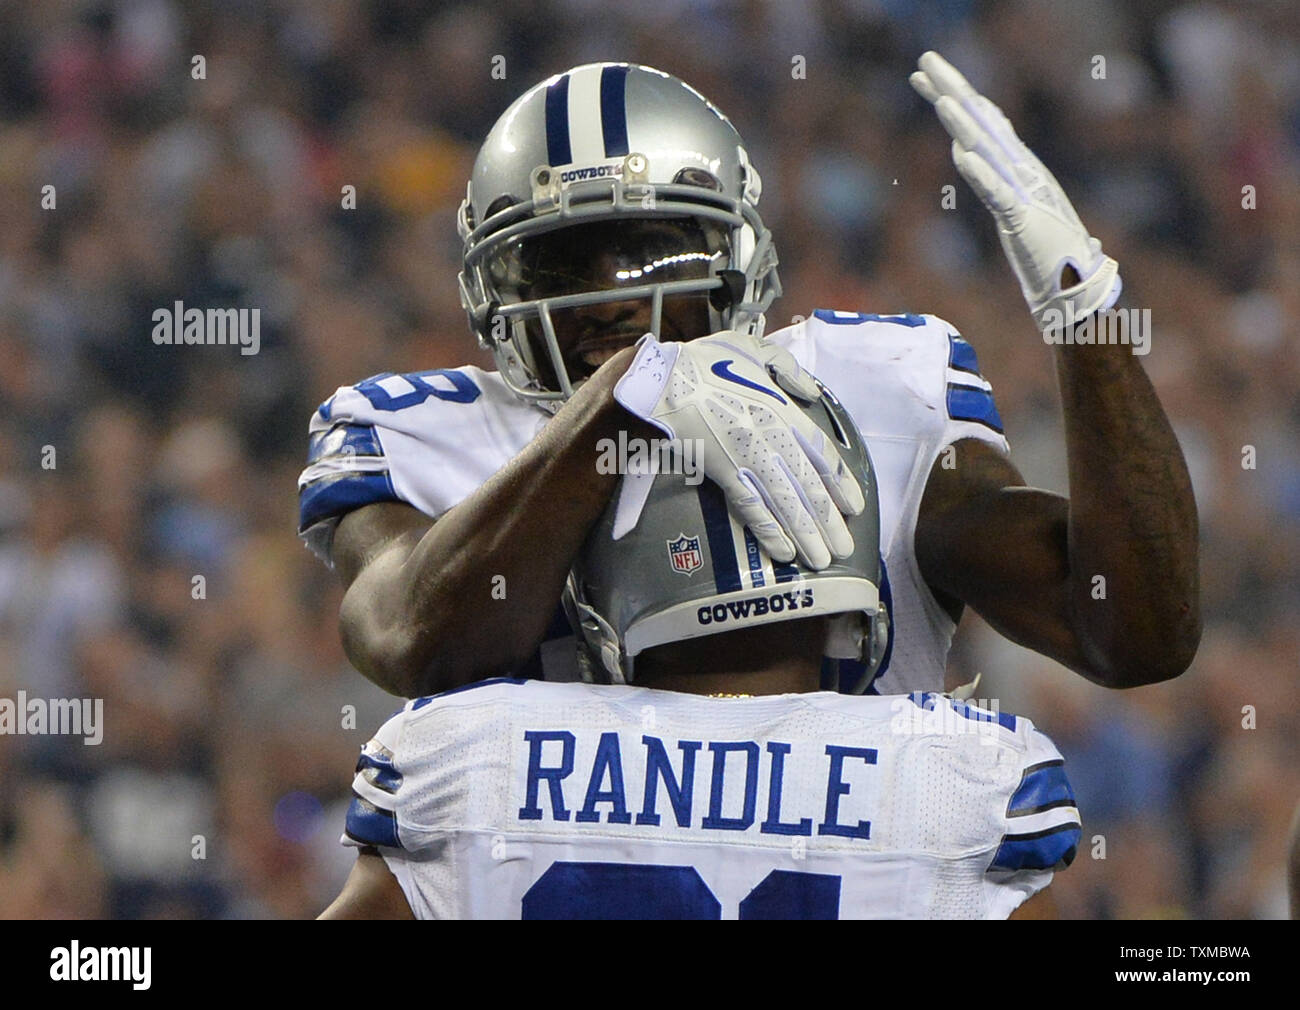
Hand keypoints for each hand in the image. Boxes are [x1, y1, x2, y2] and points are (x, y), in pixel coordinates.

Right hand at [613, 330, 864, 568]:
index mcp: (781, 409)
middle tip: (844, 549)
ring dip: (805, 534)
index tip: (853, 507)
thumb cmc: (704, 361)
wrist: (661, 380)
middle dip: (828, 521)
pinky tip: (783, 551)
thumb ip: (788, 369)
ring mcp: (746, 457)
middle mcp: (770, 437)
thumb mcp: (755, 350)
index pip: (821, 453)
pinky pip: (750, 507)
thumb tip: (811, 391)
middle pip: (808, 486)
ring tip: (821, 559)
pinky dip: (769, 531)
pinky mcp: (722, 471)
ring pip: (784, 502)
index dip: (840, 483)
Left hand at [909, 50, 1121, 329]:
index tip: (925, 76)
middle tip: (924, 61)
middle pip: (980, 122)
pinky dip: (980, 174)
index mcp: (1017, 167)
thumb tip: (968, 154)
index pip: (981, 123)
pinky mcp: (1022, 219)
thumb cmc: (1049, 252)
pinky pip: (998, 193)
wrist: (1078, 286)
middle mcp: (1020, 170)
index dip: (953, 96)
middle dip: (951, 90)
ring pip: (987, 150)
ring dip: (963, 123)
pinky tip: (961, 154)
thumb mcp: (1013, 208)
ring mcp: (1023, 192)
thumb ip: (995, 181)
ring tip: (941, 98)